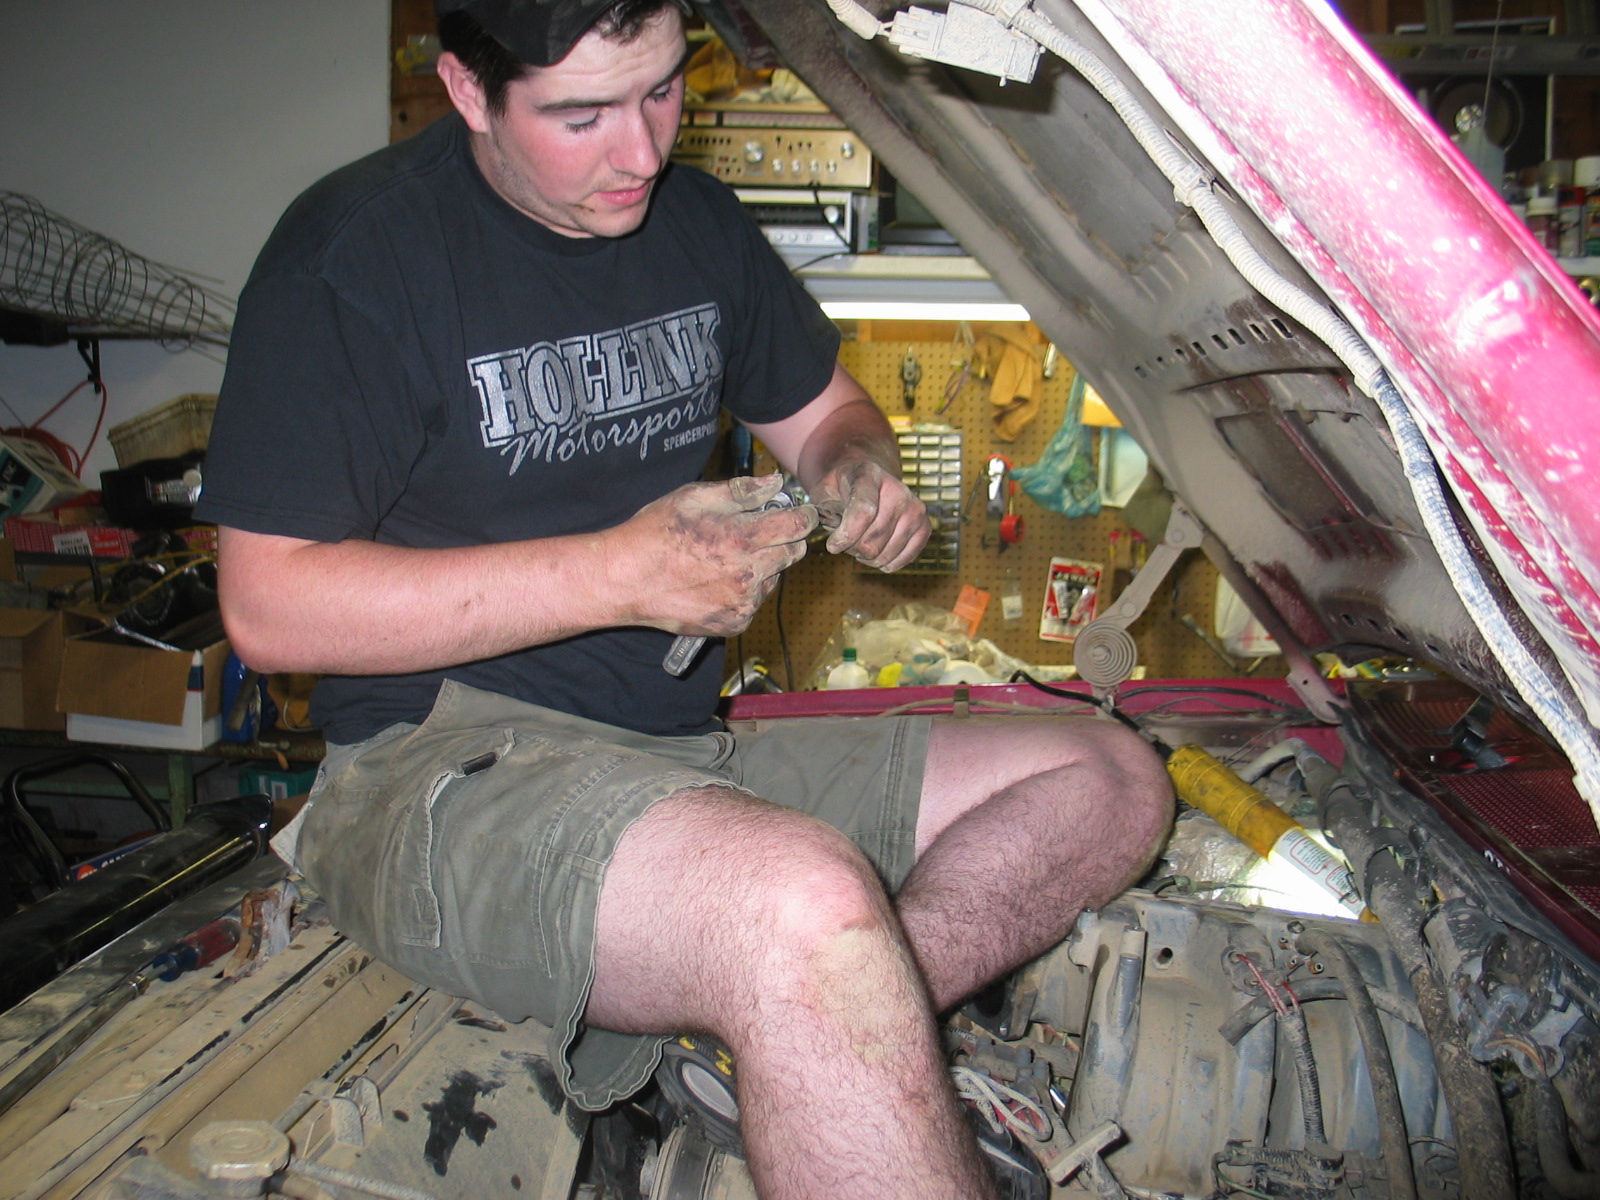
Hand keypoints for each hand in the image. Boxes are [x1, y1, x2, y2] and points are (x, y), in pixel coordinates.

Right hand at [625, 473, 817, 635]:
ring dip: (762, 567)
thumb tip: (774, 483)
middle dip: (782, 539)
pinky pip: (753, 603)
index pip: (798, 526)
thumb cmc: (656, 533)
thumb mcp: (695, 497)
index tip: (796, 512)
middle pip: (793, 553)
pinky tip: (715, 582)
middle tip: (755, 533)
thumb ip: (741, 490)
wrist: (625, 579)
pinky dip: (743, 592)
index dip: (801, 515)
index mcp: (743, 539)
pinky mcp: (733, 624)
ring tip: (724, 559)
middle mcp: (749, 575)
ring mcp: (742, 604)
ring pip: (773, 579)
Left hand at [811, 459, 929, 571]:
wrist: (871, 480)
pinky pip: (902, 560)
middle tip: (846, 541)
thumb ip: (819, 508)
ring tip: (860, 542)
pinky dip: (885, 563)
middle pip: (872, 541)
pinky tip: (876, 550)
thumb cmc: (843, 488)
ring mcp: (915, 509)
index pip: (863, 511)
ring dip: (866, 557)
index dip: (846, 536)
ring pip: (885, 555)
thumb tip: (821, 527)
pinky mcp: (924, 526)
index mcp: (870, 475)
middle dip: (852, 548)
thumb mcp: (823, 490)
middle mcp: (898, 490)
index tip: (832, 547)